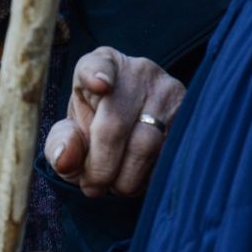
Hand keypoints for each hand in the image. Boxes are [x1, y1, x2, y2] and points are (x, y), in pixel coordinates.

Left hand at [46, 47, 184, 197]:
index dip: (96, 74)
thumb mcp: (71, 133)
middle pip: (116, 125)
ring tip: (115, 185)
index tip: (99, 84)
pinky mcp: (191, 116)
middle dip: (101, 166)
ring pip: (147, 145)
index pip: (97, 65)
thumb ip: (60, 145)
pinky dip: (150, 178)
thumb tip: (64, 160)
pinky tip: (139, 179)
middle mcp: (138, 72)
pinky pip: (169, 156)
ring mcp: (169, 91)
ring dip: (126, 178)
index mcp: (101, 64)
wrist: (134, 128)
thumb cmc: (95, 127)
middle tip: (92, 187)